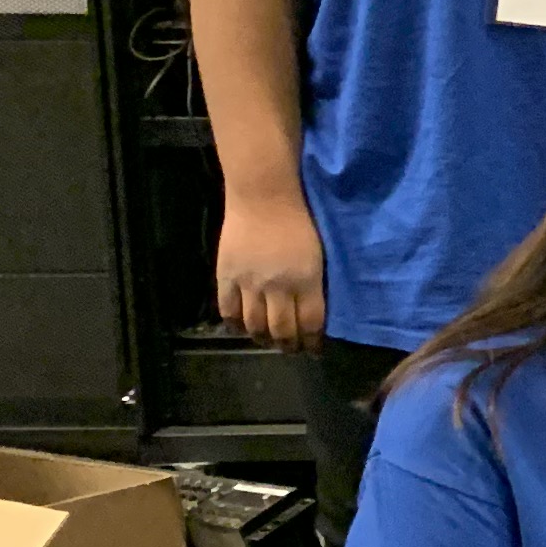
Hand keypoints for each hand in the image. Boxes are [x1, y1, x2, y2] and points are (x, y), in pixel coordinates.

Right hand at [212, 187, 326, 350]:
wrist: (264, 196)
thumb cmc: (299, 220)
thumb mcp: (318, 254)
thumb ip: (314, 284)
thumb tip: (312, 310)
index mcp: (307, 279)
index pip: (311, 322)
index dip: (312, 341)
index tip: (314, 349)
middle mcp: (278, 286)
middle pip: (282, 329)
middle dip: (289, 345)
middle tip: (292, 349)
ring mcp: (249, 283)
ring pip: (254, 325)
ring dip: (263, 338)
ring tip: (269, 341)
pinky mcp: (226, 276)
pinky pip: (228, 310)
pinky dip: (235, 324)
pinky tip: (243, 327)